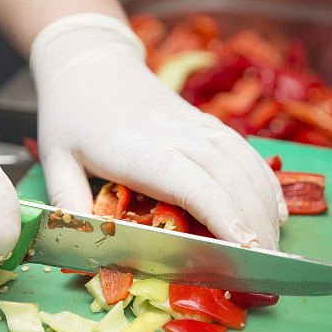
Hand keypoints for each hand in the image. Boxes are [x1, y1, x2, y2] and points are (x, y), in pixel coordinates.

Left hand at [30, 14, 286, 249]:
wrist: (90, 60)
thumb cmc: (70, 115)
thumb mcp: (56, 160)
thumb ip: (69, 204)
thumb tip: (82, 246)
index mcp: (141, 151)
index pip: (195, 187)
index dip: (225, 219)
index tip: (247, 251)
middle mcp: (177, 136)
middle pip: (230, 181)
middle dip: (254, 226)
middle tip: (264, 270)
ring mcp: (196, 125)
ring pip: (246, 165)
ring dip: (265, 206)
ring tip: (273, 248)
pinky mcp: (204, 121)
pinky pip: (245, 151)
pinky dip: (265, 181)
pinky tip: (275, 210)